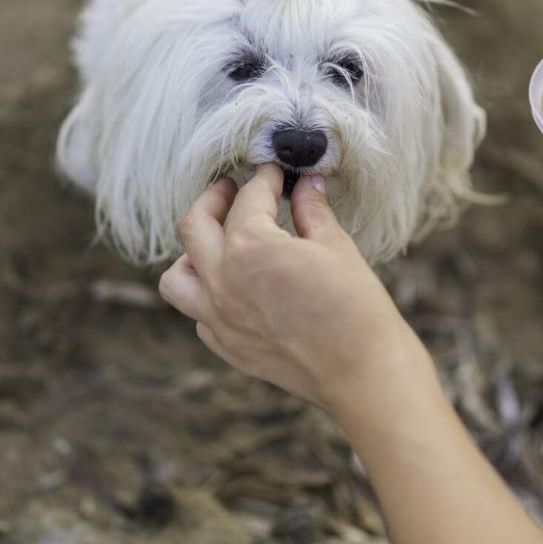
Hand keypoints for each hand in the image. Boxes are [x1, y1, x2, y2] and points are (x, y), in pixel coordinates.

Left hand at [159, 164, 424, 409]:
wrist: (364, 372)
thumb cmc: (356, 306)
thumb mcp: (335, 245)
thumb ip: (311, 209)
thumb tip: (306, 183)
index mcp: (250, 248)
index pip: (248, 197)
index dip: (265, 178)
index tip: (275, 171)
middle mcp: (222, 282)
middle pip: (194, 226)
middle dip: (213, 198)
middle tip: (231, 188)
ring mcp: (218, 318)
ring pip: (177, 276)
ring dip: (193, 252)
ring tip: (220, 242)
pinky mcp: (226, 347)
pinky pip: (198, 312)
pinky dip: (208, 293)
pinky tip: (237, 287)